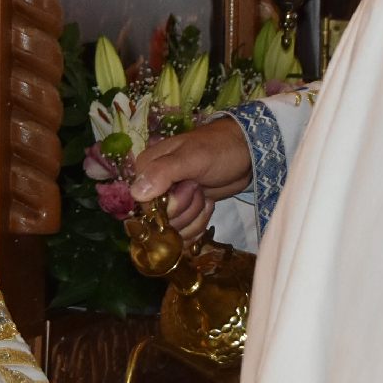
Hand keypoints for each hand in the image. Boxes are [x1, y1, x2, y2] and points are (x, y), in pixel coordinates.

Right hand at [129, 118, 251, 239]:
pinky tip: (208, 206)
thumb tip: (136, 193)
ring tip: (205, 195)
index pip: (146, 205)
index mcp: (147, 169)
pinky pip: (184, 233)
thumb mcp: (192, 157)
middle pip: (161, 221)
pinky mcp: (185, 212)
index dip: (170, 205)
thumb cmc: (218, 149)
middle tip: (200, 189)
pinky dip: (199, 224)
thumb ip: (163, 172)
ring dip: (195, 217)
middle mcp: (153, 188)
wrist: (246, 153)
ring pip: (174, 230)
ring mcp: (170, 202)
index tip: (190, 189)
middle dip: (186, 210)